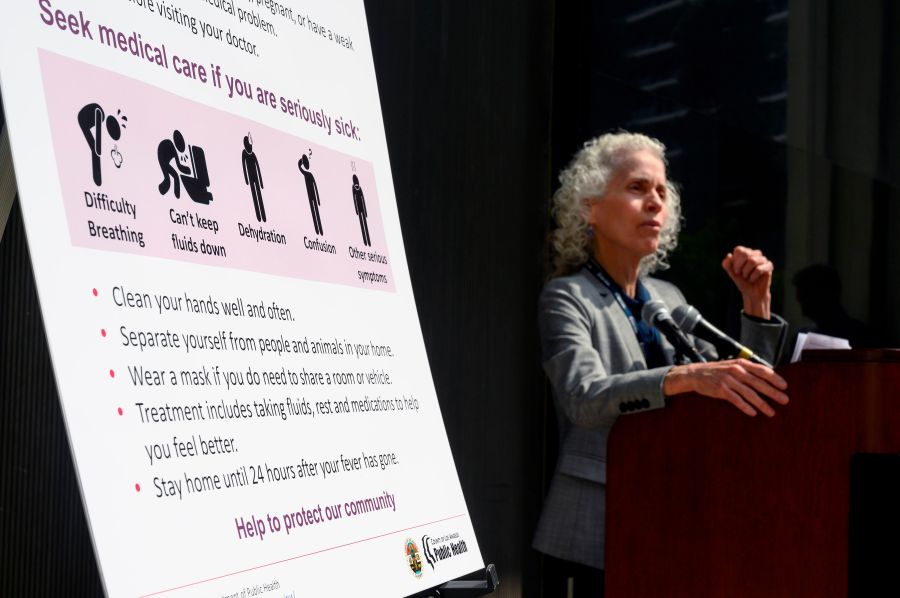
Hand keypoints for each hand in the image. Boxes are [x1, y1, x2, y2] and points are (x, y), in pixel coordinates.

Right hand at [663, 360, 788, 416]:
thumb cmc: (716, 371)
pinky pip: (736, 400)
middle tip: (785, 400)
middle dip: (773, 392)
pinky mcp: (721, 389)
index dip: (775, 378)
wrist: (695, 374)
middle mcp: (736, 371)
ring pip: (749, 394)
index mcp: (741, 363)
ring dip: (762, 404)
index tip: (785, 386)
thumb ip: (747, 370)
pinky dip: (745, 407)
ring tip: (771, 412)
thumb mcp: (732, 365)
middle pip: (758, 383)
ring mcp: (728, 380)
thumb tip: (766, 377)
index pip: (762, 370)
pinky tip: (753, 413)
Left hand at [722, 246, 772, 318]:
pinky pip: (759, 269)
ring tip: (747, 277)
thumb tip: (729, 255)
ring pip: (752, 261)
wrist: (752, 292)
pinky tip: (752, 279)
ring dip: (746, 272)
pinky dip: (753, 276)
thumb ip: (727, 264)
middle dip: (739, 266)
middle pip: (745, 253)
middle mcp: (755, 253)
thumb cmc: (742, 281)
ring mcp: (763, 259)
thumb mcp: (732, 273)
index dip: (735, 261)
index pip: (739, 250)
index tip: (735, 270)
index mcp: (745, 252)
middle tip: (740, 273)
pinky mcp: (769, 266)